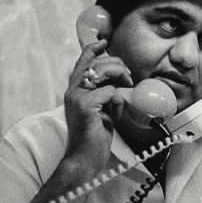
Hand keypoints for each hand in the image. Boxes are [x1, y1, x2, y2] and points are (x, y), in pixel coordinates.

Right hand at [63, 39, 132, 173]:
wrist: (84, 160)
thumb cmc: (94, 138)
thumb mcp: (102, 112)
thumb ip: (106, 96)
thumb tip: (121, 85)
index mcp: (74, 91)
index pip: (82, 62)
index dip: (93, 49)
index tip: (104, 42)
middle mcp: (72, 91)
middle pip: (97, 62)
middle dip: (117, 65)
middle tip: (129, 78)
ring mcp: (77, 98)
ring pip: (103, 71)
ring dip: (120, 76)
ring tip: (127, 87)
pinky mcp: (86, 107)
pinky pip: (110, 92)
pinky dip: (119, 100)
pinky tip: (116, 113)